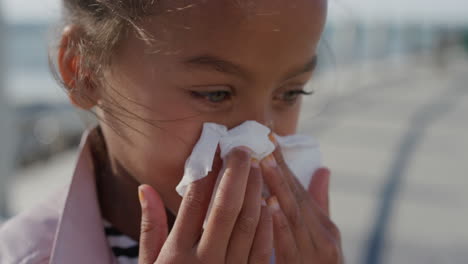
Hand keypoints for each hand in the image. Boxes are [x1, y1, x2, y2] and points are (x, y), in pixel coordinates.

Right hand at [138, 147, 273, 263]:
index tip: (215, 147)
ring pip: (249, 224)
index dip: (207, 170)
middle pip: (226, 207)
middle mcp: (205, 261)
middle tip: (244, 148)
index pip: (195, 201)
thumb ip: (149, 228)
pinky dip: (268, 223)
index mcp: (176, 254)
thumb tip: (145, 188)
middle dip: (237, 173)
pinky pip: (262, 249)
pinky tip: (270, 201)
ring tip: (259, 166)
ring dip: (256, 192)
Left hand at [260, 137, 342, 263]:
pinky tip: (270, 205)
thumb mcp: (321, 235)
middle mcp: (324, 236)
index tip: (269, 138)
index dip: (285, 163)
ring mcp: (316, 252)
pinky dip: (281, 225)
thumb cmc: (317, 263)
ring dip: (279, 187)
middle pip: (297, 196)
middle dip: (280, 168)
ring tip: (265, 163)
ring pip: (294, 215)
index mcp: (325, 225)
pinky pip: (289, 245)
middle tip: (264, 142)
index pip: (301, 187)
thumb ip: (319, 204)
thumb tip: (324, 169)